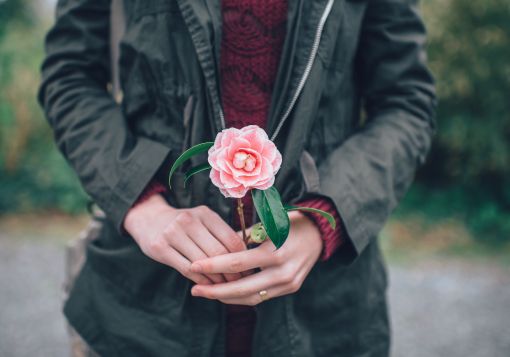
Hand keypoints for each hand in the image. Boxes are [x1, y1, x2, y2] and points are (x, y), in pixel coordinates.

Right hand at [123, 194, 246, 284]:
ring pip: (202, 263)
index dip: (242, 258)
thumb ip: (221, 234)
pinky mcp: (160, 248)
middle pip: (218, 253)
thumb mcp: (203, 220)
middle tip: (239, 282)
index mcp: (205, 213)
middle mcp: (189, 220)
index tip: (249, 269)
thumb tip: (248, 256)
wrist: (149, 219)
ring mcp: (172, 233)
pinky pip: (186, 269)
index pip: (231, 239)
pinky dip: (200, 280)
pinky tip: (208, 285)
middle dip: (231, 272)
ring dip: (217, 279)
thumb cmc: (184, 224)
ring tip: (225, 286)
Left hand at [189, 211, 322, 304]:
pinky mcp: (290, 288)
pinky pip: (261, 297)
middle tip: (195, 289)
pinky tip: (226, 292)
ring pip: (251, 298)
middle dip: (215, 291)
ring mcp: (288, 283)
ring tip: (206, 292)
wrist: (319, 234)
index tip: (193, 265)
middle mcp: (283, 271)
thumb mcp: (267, 223)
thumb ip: (243, 238)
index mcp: (276, 251)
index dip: (213, 266)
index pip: (238, 263)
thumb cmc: (288, 222)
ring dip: (226, 297)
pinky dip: (242, 295)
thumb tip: (217, 249)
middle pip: (242, 288)